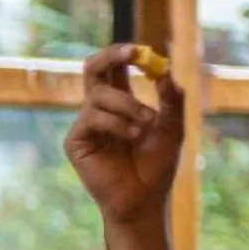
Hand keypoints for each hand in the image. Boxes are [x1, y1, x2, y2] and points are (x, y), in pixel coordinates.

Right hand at [64, 43, 186, 229]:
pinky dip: (117, 123)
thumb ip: (171, 101)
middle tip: (135, 52)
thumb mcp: (171, 129)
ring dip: (130, 105)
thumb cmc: (156, 167)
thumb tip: (166, 72)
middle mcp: (98, 110)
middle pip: (93, 69)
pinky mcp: (76, 141)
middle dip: (113, 56)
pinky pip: (93, 117)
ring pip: (100, 94)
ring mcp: (86, 125)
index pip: (114, 68)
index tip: (143, 48)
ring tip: (147, 126)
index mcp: (119, 104)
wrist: (144, 201)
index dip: (125, 54)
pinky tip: (132, 138)